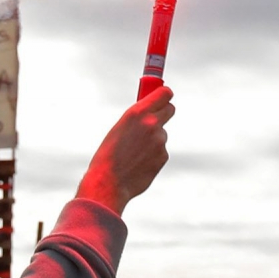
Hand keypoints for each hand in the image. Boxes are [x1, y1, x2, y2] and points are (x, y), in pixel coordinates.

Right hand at [74, 85, 173, 214]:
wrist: (108, 183)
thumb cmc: (108, 156)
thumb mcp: (119, 129)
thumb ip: (137, 119)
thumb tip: (151, 114)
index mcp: (137, 113)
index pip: (164, 93)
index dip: (164, 95)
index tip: (163, 97)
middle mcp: (151, 123)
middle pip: (170, 109)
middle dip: (164, 112)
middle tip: (155, 120)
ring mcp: (160, 140)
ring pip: (161, 135)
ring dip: (153, 141)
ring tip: (134, 154)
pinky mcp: (163, 156)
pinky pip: (160, 152)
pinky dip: (152, 156)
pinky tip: (137, 164)